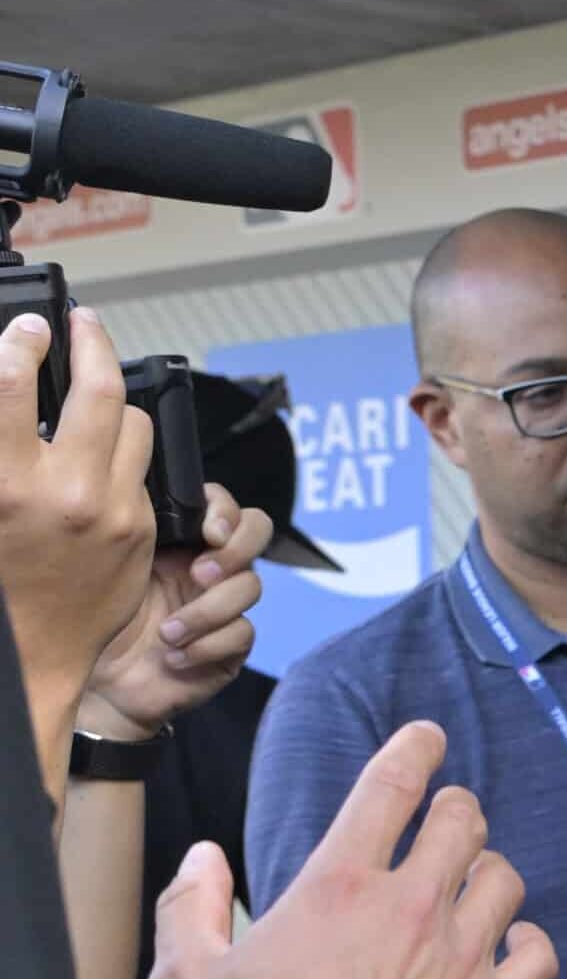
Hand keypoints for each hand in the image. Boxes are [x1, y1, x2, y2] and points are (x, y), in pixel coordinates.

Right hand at [0, 310, 154, 754]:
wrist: (29, 654)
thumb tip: (3, 387)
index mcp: (5, 483)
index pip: (13, 385)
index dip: (22, 343)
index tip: (28, 326)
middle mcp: (64, 492)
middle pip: (98, 389)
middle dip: (91, 344)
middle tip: (82, 324)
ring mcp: (110, 510)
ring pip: (132, 424)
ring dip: (112, 401)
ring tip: (90, 391)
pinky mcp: (139, 529)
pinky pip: (141, 469)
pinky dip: (122, 452)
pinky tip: (100, 451)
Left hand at [82, 482, 271, 738]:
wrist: (99, 685)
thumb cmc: (99, 622)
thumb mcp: (112, 569)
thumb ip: (139, 533)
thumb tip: (149, 497)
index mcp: (184, 543)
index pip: (225, 507)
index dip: (227, 512)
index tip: (208, 532)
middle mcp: (211, 568)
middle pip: (257, 532)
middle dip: (235, 552)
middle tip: (199, 575)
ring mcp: (226, 606)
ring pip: (250, 587)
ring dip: (207, 611)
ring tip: (167, 633)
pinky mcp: (233, 646)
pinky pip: (242, 634)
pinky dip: (206, 646)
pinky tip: (175, 658)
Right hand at [148, 721, 556, 978]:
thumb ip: (190, 906)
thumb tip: (204, 858)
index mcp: (339, 886)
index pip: (392, 785)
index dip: (415, 747)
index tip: (427, 736)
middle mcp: (412, 908)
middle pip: (463, 821)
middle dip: (455, 810)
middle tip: (447, 819)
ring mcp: (461, 958)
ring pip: (504, 878)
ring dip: (487, 873)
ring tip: (471, 884)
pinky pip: (537, 954)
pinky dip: (528, 945)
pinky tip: (510, 949)